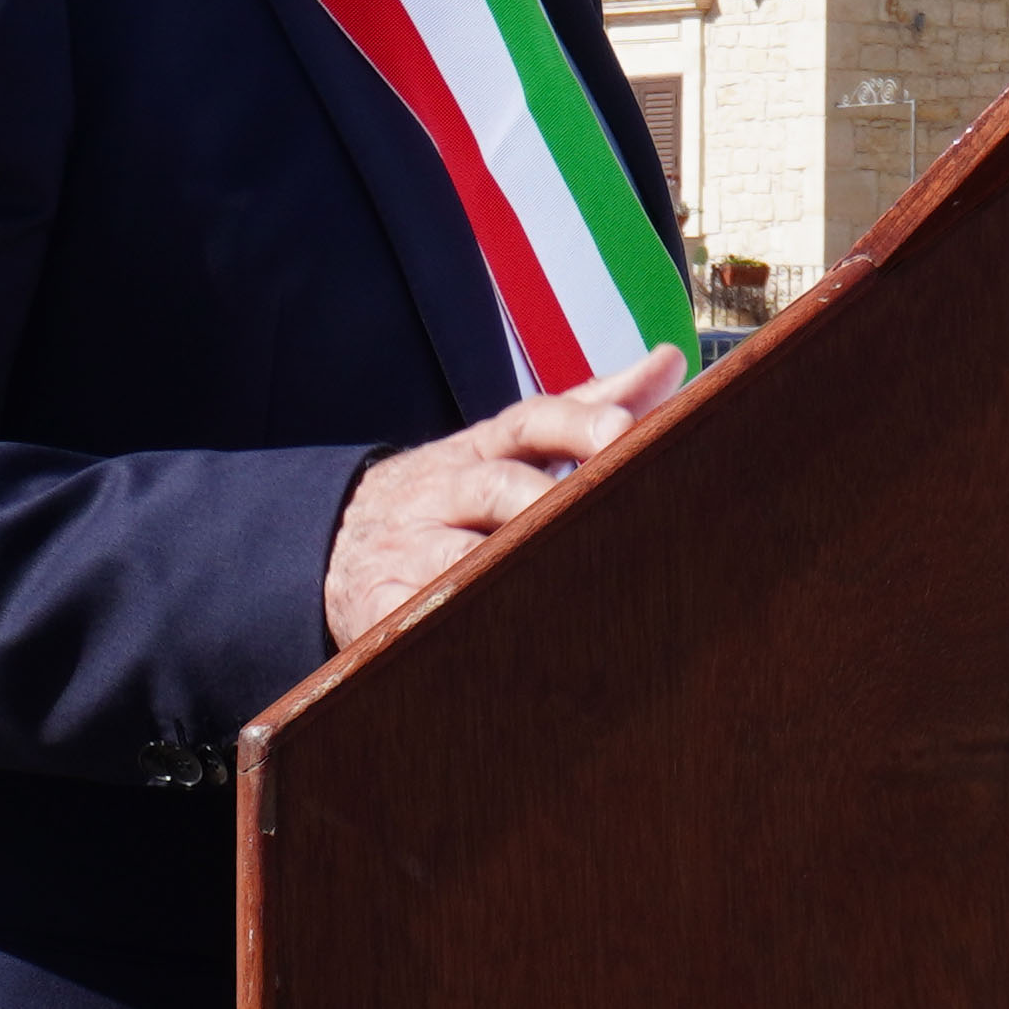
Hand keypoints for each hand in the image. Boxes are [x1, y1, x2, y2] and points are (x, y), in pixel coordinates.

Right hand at [324, 347, 685, 648]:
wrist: (338, 535)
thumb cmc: (452, 494)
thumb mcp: (507, 447)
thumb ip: (586, 410)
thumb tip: (670, 362)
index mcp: (480, 450)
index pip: (527, 424)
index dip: (573, 425)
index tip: (620, 431)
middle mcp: (442, 491)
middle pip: (494, 486)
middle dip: (541, 498)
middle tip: (595, 515)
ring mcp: (408, 545)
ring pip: (456, 555)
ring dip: (502, 569)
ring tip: (561, 587)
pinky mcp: (381, 599)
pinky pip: (410, 615)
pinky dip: (445, 627)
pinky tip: (494, 647)